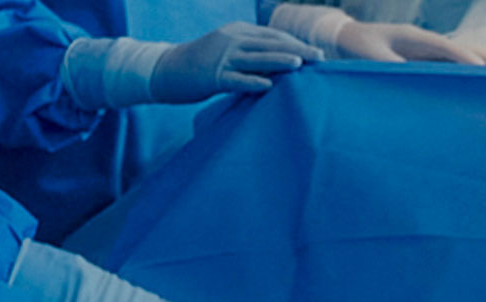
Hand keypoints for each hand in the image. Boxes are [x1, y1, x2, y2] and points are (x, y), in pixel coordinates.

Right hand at [150, 21, 323, 102]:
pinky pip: (236, 80)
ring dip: (279, 60)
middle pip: (270, 44)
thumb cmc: (202, 63)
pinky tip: (269, 86)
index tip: (316, 52)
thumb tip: (279, 63)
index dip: (296, 43)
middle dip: (297, 50)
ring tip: (300, 64)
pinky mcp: (212, 77)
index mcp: (237, 32)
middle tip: (319, 57)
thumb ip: (250, 52)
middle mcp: (231, 41)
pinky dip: (253, 82)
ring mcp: (221, 58)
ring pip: (256, 58)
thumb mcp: (227, 50)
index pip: (272, 36)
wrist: (166, 70)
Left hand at [335, 22, 485, 64]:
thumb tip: (412, 78)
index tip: (480, 68)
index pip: (442, 47)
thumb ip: (390, 68)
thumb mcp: (370, 59)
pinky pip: (445, 64)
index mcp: (410, 37)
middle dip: (481, 55)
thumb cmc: (355, 48)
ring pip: (454, 56)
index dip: (462, 57)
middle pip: (456, 49)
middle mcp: (421, 41)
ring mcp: (422, 48)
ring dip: (476, 61)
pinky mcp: (419, 58)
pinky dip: (461, 68)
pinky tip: (476, 74)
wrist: (343, 38)